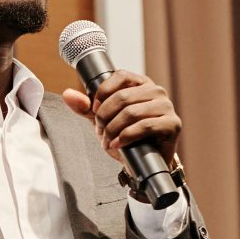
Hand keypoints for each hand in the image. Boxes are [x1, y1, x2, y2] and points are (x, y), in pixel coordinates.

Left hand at [59, 69, 181, 167]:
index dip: (103, 92)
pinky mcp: (172, 124)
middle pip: (122, 96)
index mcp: (140, 84)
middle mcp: (156, 91)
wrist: (141, 163)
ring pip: (131, 112)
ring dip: (113, 129)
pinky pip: (145, 126)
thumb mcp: (102, 120)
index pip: (120, 75)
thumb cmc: (124, 137)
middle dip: (104, 117)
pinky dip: (125, 137)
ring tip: (108, 141)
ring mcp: (166, 107)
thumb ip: (85, 107)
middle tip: (100, 131)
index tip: (95, 109)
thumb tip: (67, 93)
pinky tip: (118, 144)